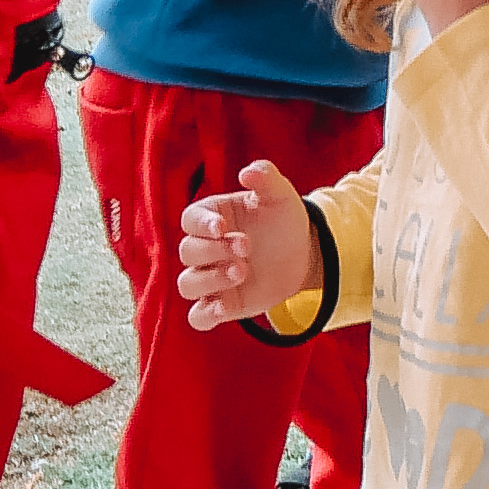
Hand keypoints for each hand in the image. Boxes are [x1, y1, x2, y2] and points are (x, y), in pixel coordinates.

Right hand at [174, 159, 319, 331]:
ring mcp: (211, 278)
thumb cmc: (282, 218)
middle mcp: (205, 249)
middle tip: (247, 247)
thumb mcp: (279, 194)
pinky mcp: (221, 304)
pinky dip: (205, 314)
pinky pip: (198, 317)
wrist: (302, 252)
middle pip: (187, 251)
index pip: (190, 220)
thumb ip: (265, 177)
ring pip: (187, 284)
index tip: (222, 227)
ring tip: (242, 271)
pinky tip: (225, 306)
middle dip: (214, 251)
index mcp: (212, 218)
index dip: (201, 225)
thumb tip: (248, 172)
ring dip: (209, 280)